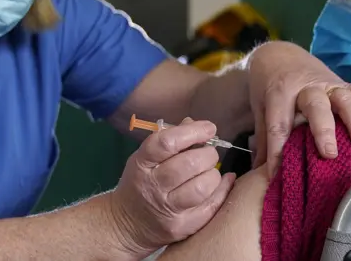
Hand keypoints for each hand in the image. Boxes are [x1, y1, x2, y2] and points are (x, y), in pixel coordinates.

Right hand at [110, 118, 235, 256]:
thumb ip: (169, 140)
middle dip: (208, 154)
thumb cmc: (141, 183)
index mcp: (142, 163)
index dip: (192, 132)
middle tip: (209, 153)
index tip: (209, 128)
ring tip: (210, 171)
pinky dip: (223, 191)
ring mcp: (167, 209)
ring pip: (202, 187)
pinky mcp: (181, 226)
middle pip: (188, 164)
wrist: (126, 224)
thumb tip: (195, 124)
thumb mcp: (145, 158)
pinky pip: (210, 207)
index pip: (167, 142)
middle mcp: (152, 186)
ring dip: (214, 174)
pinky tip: (224, 182)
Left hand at [248, 42, 350, 176]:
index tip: (278, 173)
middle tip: (329, 153)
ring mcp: (327, 85)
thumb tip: (258, 174)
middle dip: (323, 130)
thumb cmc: (270, 88)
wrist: (279, 56)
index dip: (278, 149)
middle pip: (315, 107)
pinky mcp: (342, 83)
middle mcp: (305, 87)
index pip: (278, 124)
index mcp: (279, 93)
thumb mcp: (260, 109)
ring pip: (343, 98)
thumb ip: (264, 139)